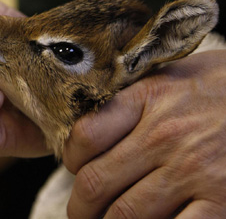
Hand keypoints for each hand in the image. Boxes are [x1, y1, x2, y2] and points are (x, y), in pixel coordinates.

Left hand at [63, 50, 225, 217]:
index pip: (84, 137)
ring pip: (124, 214)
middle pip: (96, 183)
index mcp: (148, 98)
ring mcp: (194, 170)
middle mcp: (165, 135)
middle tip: (81, 211)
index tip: (75, 169)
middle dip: (80, 206)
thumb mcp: (175, 75)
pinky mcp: (221, 201)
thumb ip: (134, 100)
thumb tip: (95, 131)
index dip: (69, 160)